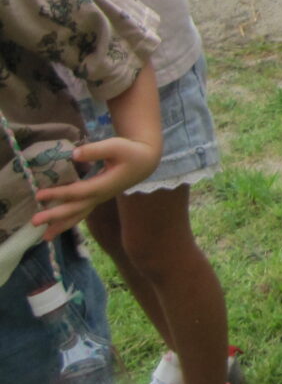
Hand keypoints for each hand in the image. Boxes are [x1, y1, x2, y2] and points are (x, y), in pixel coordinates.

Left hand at [33, 136, 160, 237]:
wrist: (145, 162)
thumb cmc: (130, 152)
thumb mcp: (116, 146)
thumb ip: (96, 150)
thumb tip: (73, 155)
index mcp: (104, 184)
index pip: (78, 192)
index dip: (59, 193)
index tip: (39, 195)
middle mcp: (100, 196)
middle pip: (75, 209)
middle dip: (55, 216)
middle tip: (34, 222)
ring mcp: (99, 199)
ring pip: (79, 215)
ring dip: (61, 225)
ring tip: (45, 237)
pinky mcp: (97, 198)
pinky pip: (81, 213)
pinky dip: (69, 220)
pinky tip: (57, 226)